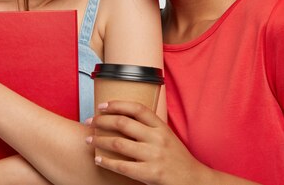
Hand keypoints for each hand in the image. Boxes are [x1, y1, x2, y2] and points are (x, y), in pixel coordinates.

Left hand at [87, 100, 204, 184]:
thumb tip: (123, 118)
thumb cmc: (177, 159)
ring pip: (119, 143)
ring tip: (89, 139)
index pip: (137, 108)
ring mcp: (154, 156)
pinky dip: (107, 162)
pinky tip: (98, 159)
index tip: (102, 106)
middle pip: (123, 123)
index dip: (117, 104)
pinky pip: (122, 166)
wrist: (194, 180)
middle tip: (90, 121)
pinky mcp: (150, 173)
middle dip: (102, 121)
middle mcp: (157, 138)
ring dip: (99, 140)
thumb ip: (150, 128)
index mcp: (161, 127)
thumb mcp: (167, 137)